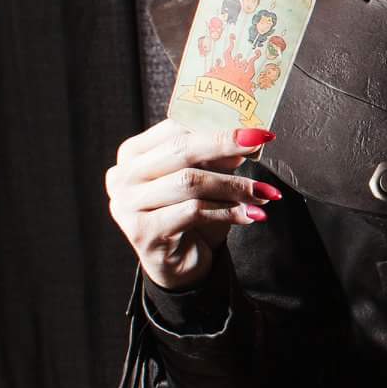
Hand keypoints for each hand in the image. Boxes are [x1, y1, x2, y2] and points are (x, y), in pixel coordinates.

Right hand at [104, 119, 279, 290]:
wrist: (180, 263)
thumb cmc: (190, 215)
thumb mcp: (204, 179)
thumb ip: (216, 157)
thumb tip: (246, 137)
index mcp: (133, 154)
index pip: (175, 128)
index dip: (216, 124)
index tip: (254, 126)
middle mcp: (122, 176)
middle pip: (181, 151)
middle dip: (227, 144)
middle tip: (261, 142)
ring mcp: (127, 205)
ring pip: (190, 183)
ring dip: (234, 186)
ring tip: (264, 193)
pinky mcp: (142, 231)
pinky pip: (193, 212)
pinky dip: (228, 211)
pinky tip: (251, 215)